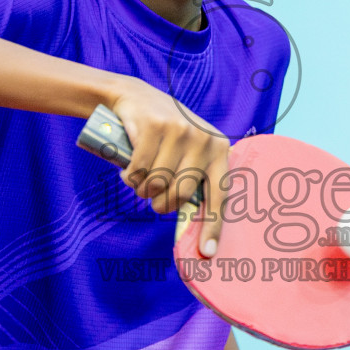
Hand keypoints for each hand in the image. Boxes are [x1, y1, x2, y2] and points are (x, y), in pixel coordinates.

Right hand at [108, 78, 230, 255]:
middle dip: (160, 204)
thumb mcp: (188, 151)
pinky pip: (139, 169)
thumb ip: (195, 178)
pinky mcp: (155, 126)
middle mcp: (204, 139)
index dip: (212, 227)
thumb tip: (197, 228)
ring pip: (156, 183)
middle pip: (180, 194)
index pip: (219, 194)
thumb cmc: (165, 135)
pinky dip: (129, 176)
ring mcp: (180, 131)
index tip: (206, 253)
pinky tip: (129, 169)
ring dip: (141, 189)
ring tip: (140, 179)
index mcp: (219, 149)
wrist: (136, 97)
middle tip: (152, 199)